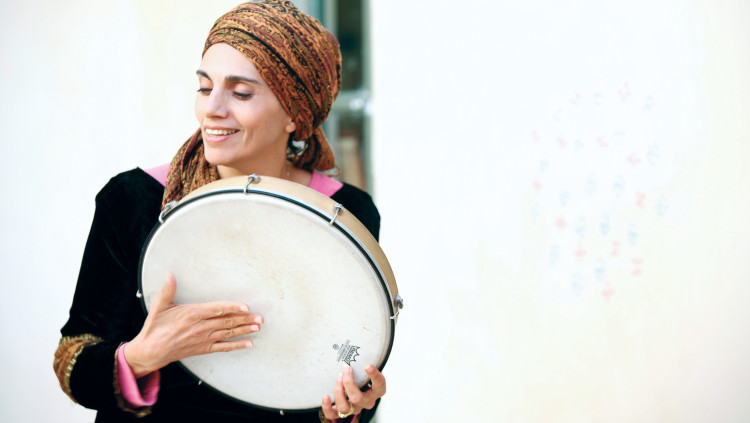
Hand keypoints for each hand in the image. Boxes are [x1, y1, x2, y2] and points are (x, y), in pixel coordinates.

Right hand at [124, 273, 262, 377]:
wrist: (150, 351)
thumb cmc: (155, 328)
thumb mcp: (160, 306)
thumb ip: (168, 290)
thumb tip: (170, 275)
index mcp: (192, 314)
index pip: (217, 309)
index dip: (233, 308)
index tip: (245, 307)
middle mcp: (200, 327)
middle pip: (227, 322)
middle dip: (245, 319)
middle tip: (260, 317)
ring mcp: (203, 339)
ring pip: (228, 334)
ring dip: (244, 330)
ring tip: (258, 327)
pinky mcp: (203, 349)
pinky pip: (223, 347)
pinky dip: (237, 345)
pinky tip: (248, 343)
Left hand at [321, 364, 385, 420]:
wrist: (358, 390)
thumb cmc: (363, 374)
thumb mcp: (368, 368)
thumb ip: (365, 358)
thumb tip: (355, 337)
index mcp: (376, 390)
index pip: (379, 385)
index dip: (374, 376)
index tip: (367, 365)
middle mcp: (366, 401)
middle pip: (358, 398)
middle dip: (349, 383)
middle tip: (346, 368)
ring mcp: (354, 408)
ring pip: (346, 407)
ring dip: (339, 392)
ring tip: (338, 377)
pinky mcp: (341, 412)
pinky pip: (332, 414)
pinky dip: (327, 406)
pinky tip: (325, 395)